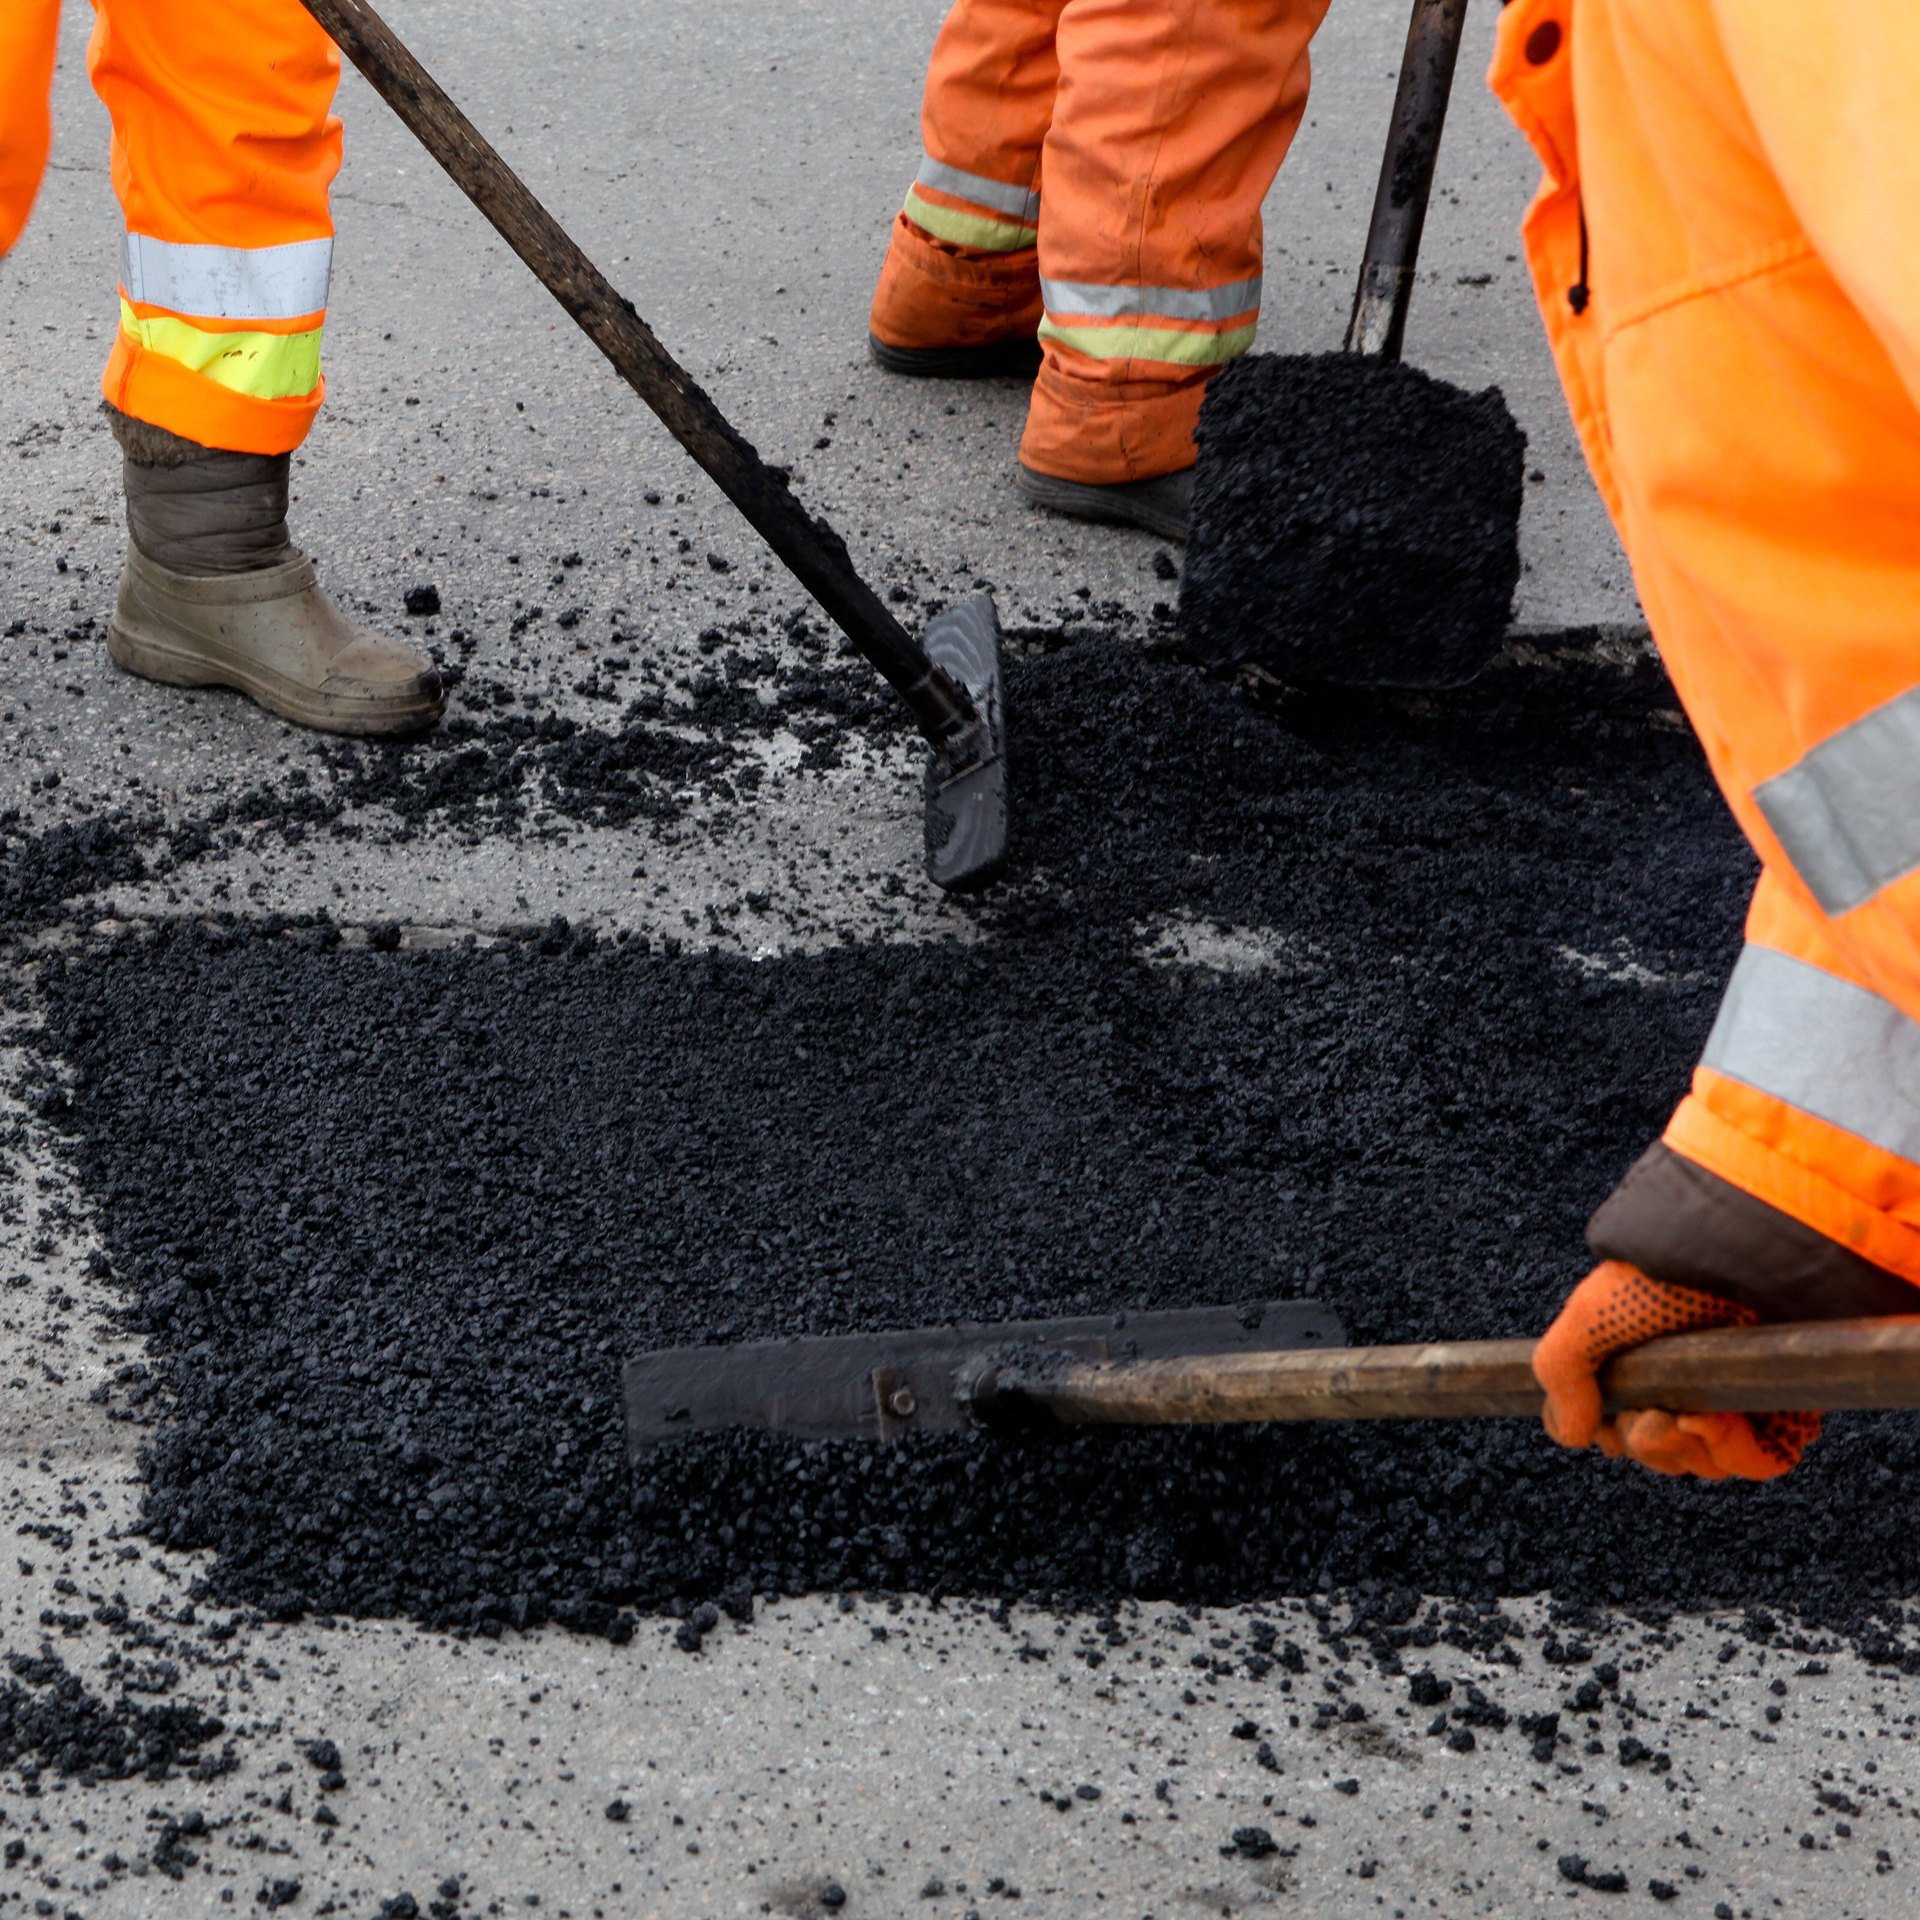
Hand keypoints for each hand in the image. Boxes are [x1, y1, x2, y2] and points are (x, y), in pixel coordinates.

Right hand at [1532, 1260, 1819, 1480]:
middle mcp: (1697, 1379)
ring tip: (1675, 1416)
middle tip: (1642, 1417)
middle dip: (1645, 1444)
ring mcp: (1741, 1395)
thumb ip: (1561, 1373)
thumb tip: (1571, 1435)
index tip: (1603, 1428)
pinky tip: (1705, 1421)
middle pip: (1668, 1452)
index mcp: (1652, 1359)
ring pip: (1708, 1462)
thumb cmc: (1656, 1277)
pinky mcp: (1786, 1406)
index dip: (1614, 1436)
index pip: (1632, 1425)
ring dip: (1681, 1449)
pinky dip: (1727, 1452)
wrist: (1728, 1257)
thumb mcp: (1587, 1317)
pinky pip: (1759, 1460)